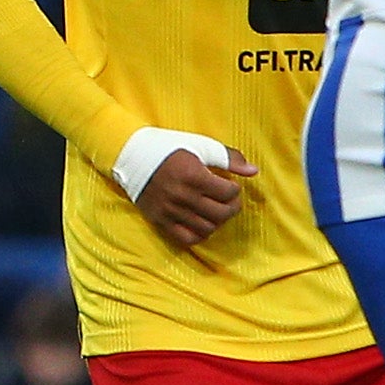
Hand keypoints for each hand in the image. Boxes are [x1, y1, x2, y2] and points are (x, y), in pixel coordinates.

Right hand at [132, 145, 251, 251]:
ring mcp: (170, 210)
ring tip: (216, 210)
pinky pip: (187, 238)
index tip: (230, 185)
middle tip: (229, 200)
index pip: (228, 193)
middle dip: (232, 207)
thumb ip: (228, 158)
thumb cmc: (167, 148)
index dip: (235, 189)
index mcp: (193, 175)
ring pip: (207, 228)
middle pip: (221, 213)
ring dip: (218, 220)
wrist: (130, 155)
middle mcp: (182, 196)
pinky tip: (202, 222)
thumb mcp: (199, 145)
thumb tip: (254, 171)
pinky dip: (200, 234)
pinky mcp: (160, 220)